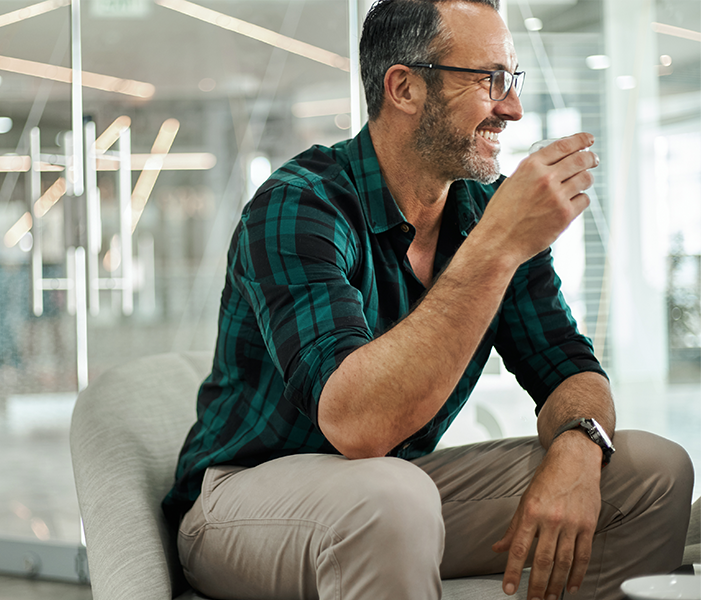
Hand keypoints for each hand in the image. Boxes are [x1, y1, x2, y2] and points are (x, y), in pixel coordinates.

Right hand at [479, 132, 598, 261]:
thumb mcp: (511, 183)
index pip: (563, 145)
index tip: (588, 139)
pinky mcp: (565, 215)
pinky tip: (572, 203)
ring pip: (585, 179)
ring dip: (587, 179)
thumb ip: (531, 171)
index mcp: (530, 166)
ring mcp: (557, 196)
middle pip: (580, 159)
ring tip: (582, 183)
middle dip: (590, 157)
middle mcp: (545, 178)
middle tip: (593, 159)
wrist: (498, 242)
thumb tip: (552, 163)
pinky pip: (584, 200)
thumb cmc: (500, 215)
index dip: (580, 139)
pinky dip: (580, 200)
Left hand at [492, 432, 601, 599]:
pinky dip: (577, 574)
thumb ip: (513, 527)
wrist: (575, 460)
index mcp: (532, 512)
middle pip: (543, 561)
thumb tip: (499, 547)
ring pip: (564, 563)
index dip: (513, 571)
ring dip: (556, 585)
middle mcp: (552, 519)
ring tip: (549, 598)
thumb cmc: (548, 477)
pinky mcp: (588, 526)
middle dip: (536, 585)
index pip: (520, 549)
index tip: (509, 589)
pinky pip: (583, 556)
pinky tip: (572, 586)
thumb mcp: (525, 499)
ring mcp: (572, 524)